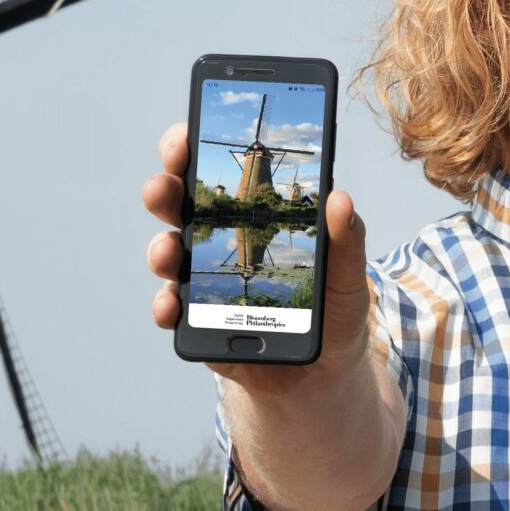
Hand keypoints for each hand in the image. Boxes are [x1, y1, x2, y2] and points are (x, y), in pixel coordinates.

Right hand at [143, 122, 370, 387]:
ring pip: (169, 255)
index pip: (215, 171)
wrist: (324, 374)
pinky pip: (173, 312)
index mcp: (252, 216)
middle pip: (180, 206)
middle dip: (165, 191)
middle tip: (164, 186)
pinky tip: (172, 304)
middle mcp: (219, 241)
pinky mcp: (199, 324)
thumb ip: (346, 239)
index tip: (185, 136)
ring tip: (168, 252)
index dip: (192, 149)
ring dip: (160, 249)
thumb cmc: (335, 312)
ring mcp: (202, 282)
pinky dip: (166, 306)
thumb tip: (340, 198)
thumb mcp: (349, 275)